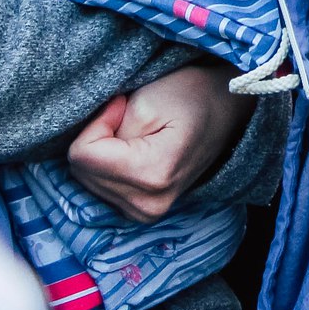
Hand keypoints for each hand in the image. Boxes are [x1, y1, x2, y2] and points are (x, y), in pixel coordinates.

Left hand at [67, 61, 255, 223]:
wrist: (225, 109)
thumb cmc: (191, 95)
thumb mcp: (145, 100)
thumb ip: (107, 129)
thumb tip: (85, 151)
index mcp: (152, 175)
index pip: (83, 156)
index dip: (97, 123)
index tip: (122, 106)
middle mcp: (147, 205)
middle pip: (83, 172)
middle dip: (98, 140)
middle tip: (128, 118)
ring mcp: (146, 213)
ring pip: (88, 181)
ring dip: (102, 154)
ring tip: (135, 135)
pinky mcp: (143, 213)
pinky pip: (100, 189)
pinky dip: (107, 168)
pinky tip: (131, 153)